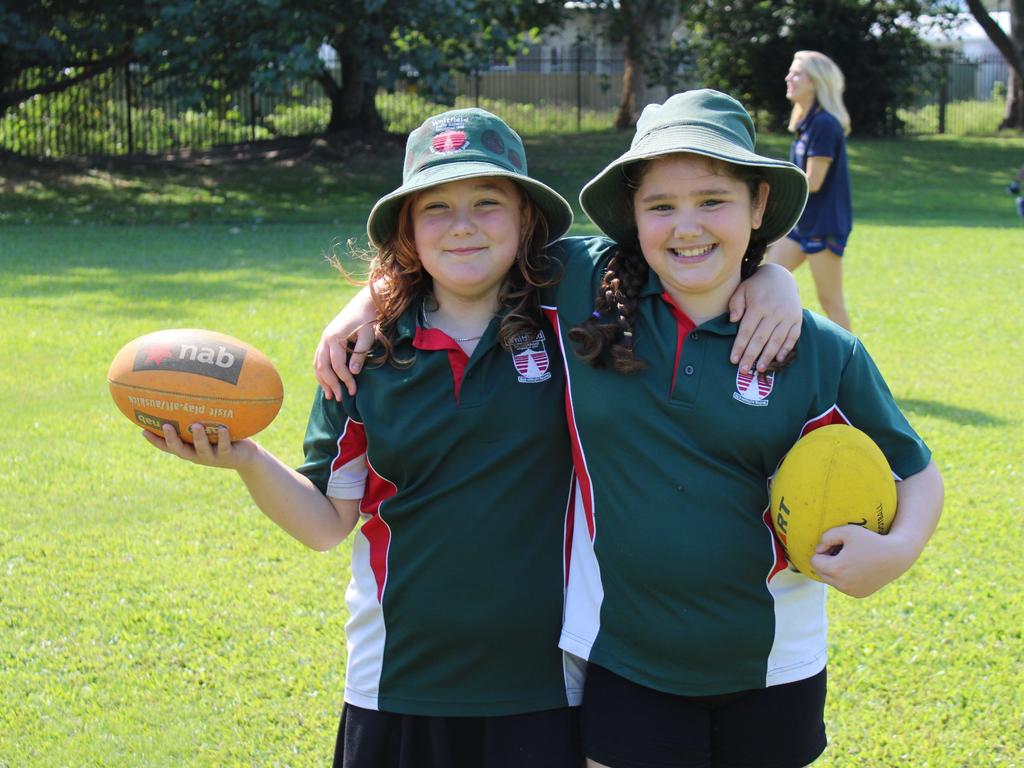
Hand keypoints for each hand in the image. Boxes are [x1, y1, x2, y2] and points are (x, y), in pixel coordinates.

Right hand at [142, 423, 256, 470]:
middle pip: (180, 450)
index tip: (142, 430)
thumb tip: (187, 390)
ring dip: (198, 438)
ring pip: (202, 449)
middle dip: (172, 439)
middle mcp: (197, 454)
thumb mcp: (208, 427)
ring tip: (196, 426)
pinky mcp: (228, 456)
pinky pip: (224, 447)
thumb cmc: (223, 437)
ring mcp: (212, 457)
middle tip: (166, 426)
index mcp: (188, 448)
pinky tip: (222, 428)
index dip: (155, 440)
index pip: (167, 446)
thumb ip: (196, 416)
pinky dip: (222, 437)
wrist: (245, 456)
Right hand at [312, 286, 377, 399]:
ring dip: (323, 381)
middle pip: (323, 367)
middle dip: (331, 384)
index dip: (345, 380)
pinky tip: (327, 382)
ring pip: (318, 364)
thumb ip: (360, 354)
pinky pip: (319, 360)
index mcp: (334, 338)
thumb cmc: (368, 320)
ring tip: (330, 395)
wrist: (364, 304)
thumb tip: (353, 372)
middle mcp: (325, 339)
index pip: (337, 365)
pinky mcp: (326, 341)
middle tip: (339, 398)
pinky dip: (322, 372)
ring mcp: (324, 340)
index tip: (353, 391)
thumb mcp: (368, 337)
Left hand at [728, 263, 801, 373]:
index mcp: (759, 305)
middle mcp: (775, 311)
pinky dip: (786, 349)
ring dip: (768, 356)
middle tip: (744, 370)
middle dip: (751, 356)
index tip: (733, 360)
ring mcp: (788, 315)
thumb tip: (733, 321)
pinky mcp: (797, 318)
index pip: (747, 330)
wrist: (781, 276)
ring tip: (760, 369)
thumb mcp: (742, 289)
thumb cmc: (756, 286)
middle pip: (761, 338)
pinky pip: (793, 336)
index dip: (740, 346)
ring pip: (777, 340)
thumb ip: (736, 304)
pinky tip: (778, 359)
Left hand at [809, 525, 913, 597]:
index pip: (814, 561)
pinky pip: (843, 586)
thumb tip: (819, 550)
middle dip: (826, 561)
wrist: (896, 556)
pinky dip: (845, 577)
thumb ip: (826, 537)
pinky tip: (858, 568)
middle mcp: (842, 584)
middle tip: (841, 551)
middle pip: (820, 572)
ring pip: (831, 580)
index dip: (823, 550)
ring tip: (850, 559)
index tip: (836, 545)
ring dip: (835, 570)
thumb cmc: (870, 540)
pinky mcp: (859, 594)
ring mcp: (851, 591)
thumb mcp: (846, 531)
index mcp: (836, 569)